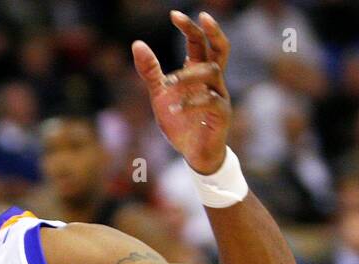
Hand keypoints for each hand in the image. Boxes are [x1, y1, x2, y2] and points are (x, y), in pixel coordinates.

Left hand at [132, 11, 231, 174]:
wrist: (193, 154)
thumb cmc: (181, 122)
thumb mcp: (160, 95)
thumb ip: (150, 72)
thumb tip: (137, 43)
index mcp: (198, 72)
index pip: (198, 43)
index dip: (189, 27)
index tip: (174, 14)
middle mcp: (213, 80)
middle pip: (220, 48)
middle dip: (212, 31)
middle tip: (202, 16)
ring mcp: (220, 95)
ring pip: (213, 71)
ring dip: (189, 73)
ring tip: (169, 82)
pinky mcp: (221, 114)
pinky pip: (211, 101)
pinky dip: (190, 102)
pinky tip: (174, 109)